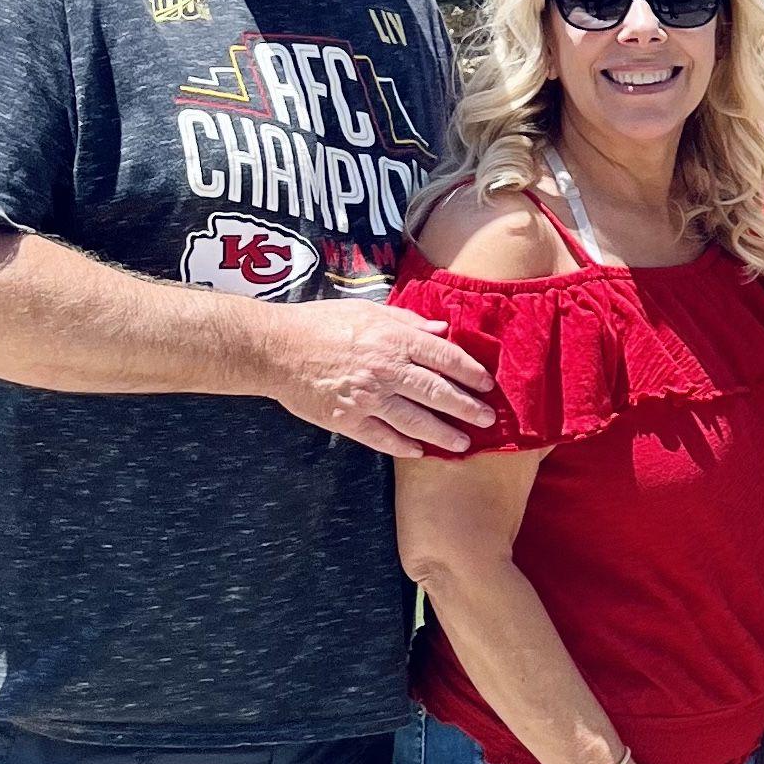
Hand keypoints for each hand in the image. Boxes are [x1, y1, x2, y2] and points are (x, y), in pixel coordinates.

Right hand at [259, 300, 497, 457]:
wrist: (275, 348)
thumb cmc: (320, 323)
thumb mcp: (368, 311)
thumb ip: (407, 322)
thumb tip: (442, 330)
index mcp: (394, 339)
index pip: (445, 357)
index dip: (471, 372)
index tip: (488, 384)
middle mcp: (386, 370)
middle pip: (438, 392)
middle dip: (468, 408)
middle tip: (488, 419)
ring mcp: (367, 398)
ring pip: (416, 421)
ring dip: (443, 435)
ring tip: (463, 444)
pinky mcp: (347, 419)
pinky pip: (382, 437)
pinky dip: (402, 446)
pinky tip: (418, 452)